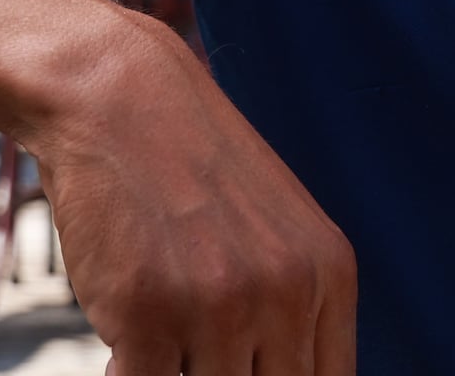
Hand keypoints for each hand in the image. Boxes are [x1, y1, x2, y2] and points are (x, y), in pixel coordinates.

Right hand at [22, 13, 355, 375]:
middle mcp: (288, 293)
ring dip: (180, 372)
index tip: (251, 371)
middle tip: (196, 352)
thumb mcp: (278, 232)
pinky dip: (130, 375)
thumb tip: (289, 369)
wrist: (123, 104)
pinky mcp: (148, 318)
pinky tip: (125, 346)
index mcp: (331, 274)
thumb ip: (294, 306)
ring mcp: (220, 308)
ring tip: (162, 340)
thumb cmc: (194, 173)